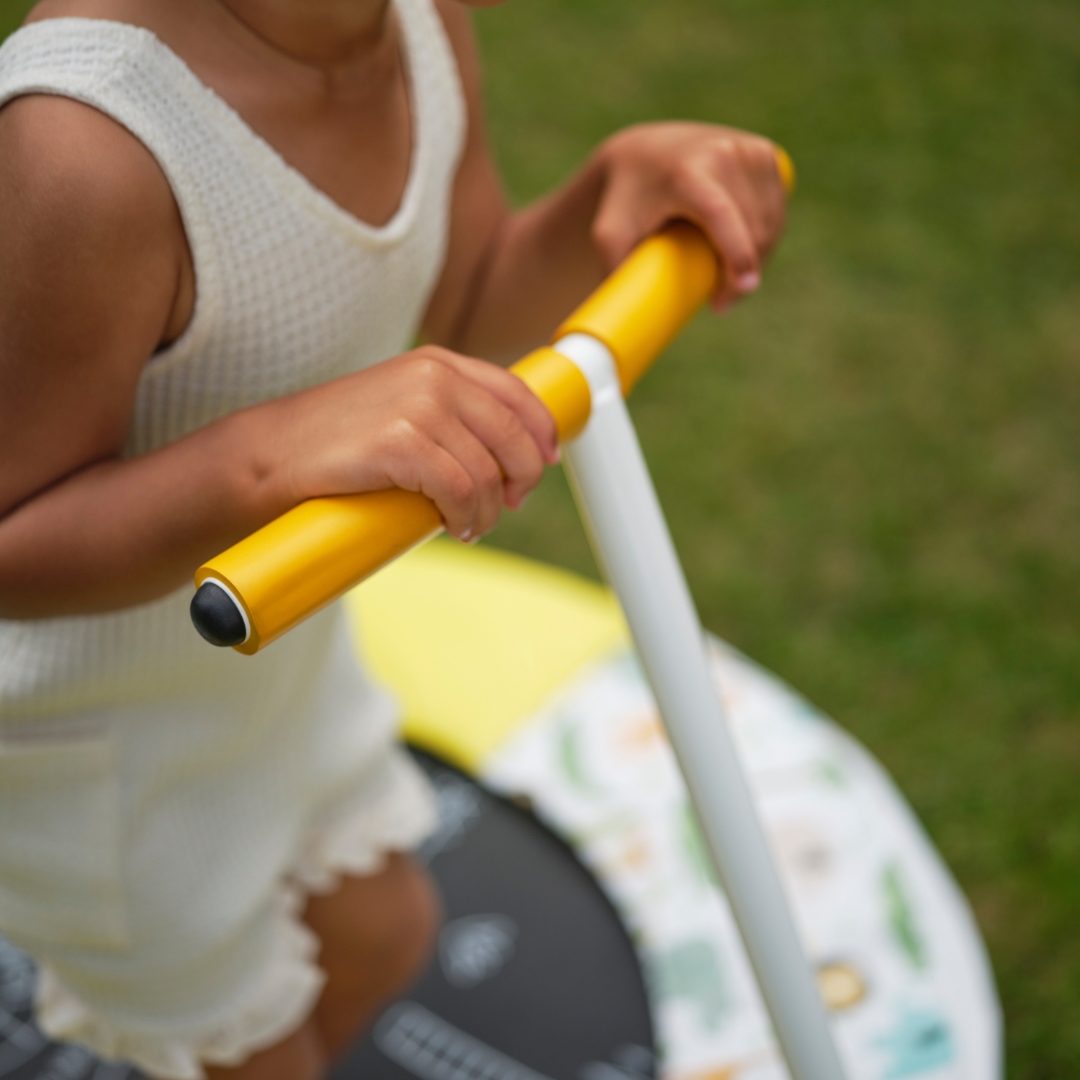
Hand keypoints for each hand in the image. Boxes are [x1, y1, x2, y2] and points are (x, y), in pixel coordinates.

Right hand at [270, 347, 558, 541]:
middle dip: (523, 479)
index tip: (545, 463)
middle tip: (508, 506)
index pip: (516, 392)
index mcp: (438, 363)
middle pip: (514, 435)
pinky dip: (467, 518)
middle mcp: (435, 376)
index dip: (541, 432)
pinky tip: (455, 528)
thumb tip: (502, 455)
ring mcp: (418, 407)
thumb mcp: (399, 407)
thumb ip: (447, 414)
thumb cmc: (335, 442)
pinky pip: (461, 491)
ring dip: (489, 511)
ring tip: (470, 527)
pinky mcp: (401, 443)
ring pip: (489, 473)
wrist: (270, 454)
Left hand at [590, 122, 787, 311]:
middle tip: (720, 303)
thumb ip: (615, 270)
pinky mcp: (767, 154)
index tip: (745, 286)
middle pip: (751, 229)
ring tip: (728, 277)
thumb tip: (626, 321)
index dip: (737, 251)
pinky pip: (778, 209)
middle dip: (742, 275)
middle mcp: (722, 153)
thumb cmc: (624, 202)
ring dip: (757, 258)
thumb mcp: (609, 233)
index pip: (720, 213)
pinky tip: (744, 245)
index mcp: (685, 171)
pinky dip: (767, 235)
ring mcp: (749, 150)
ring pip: (770, 223)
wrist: (643, 152)